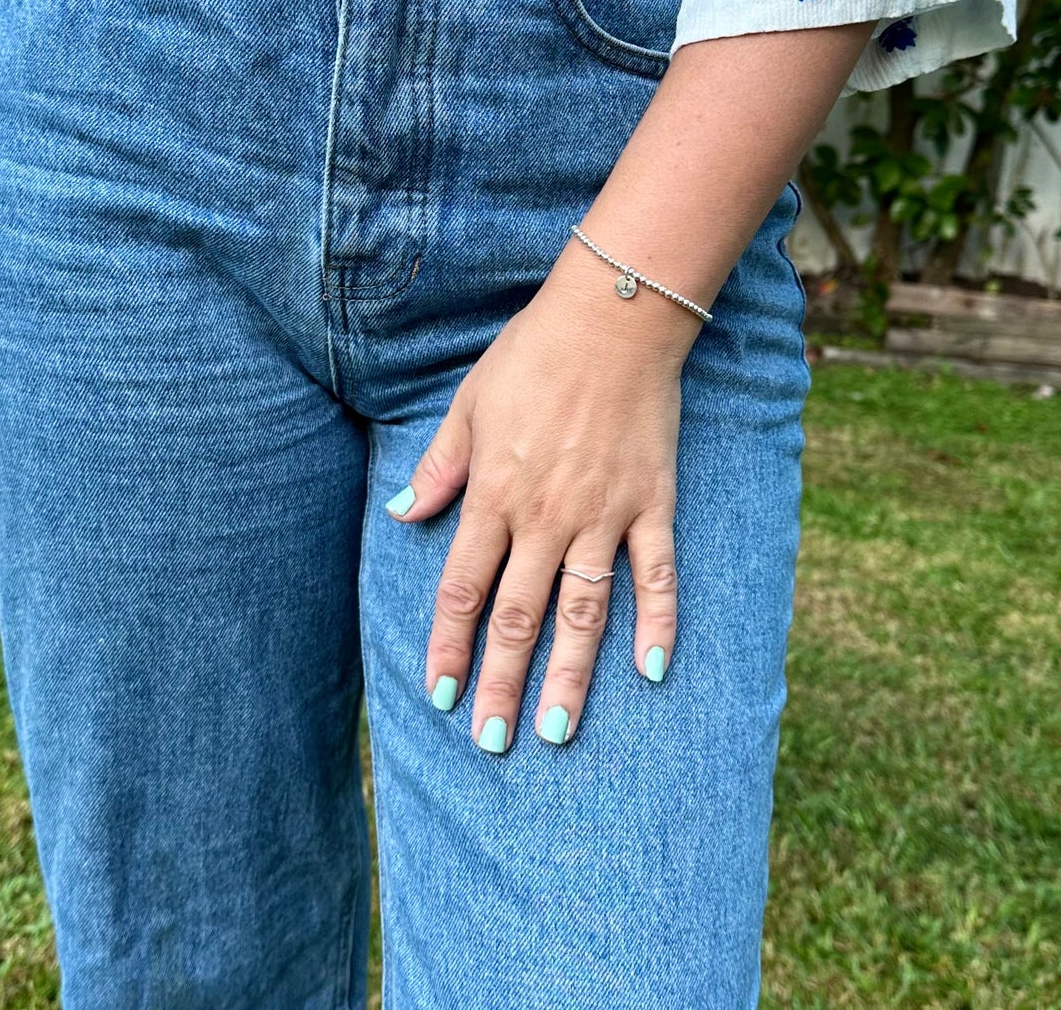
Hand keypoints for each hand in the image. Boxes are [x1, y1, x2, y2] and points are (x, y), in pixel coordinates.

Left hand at [384, 247, 695, 750]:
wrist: (612, 320)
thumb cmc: (532, 356)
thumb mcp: (469, 404)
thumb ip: (439, 467)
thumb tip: (403, 515)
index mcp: (494, 493)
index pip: (463, 588)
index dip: (450, 646)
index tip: (442, 695)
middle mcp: (545, 516)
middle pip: (517, 616)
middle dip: (501, 683)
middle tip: (492, 740)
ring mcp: (603, 515)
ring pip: (582, 612)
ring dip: (568, 675)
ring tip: (555, 731)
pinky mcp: (652, 504)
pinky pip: (656, 574)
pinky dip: (657, 622)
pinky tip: (653, 671)